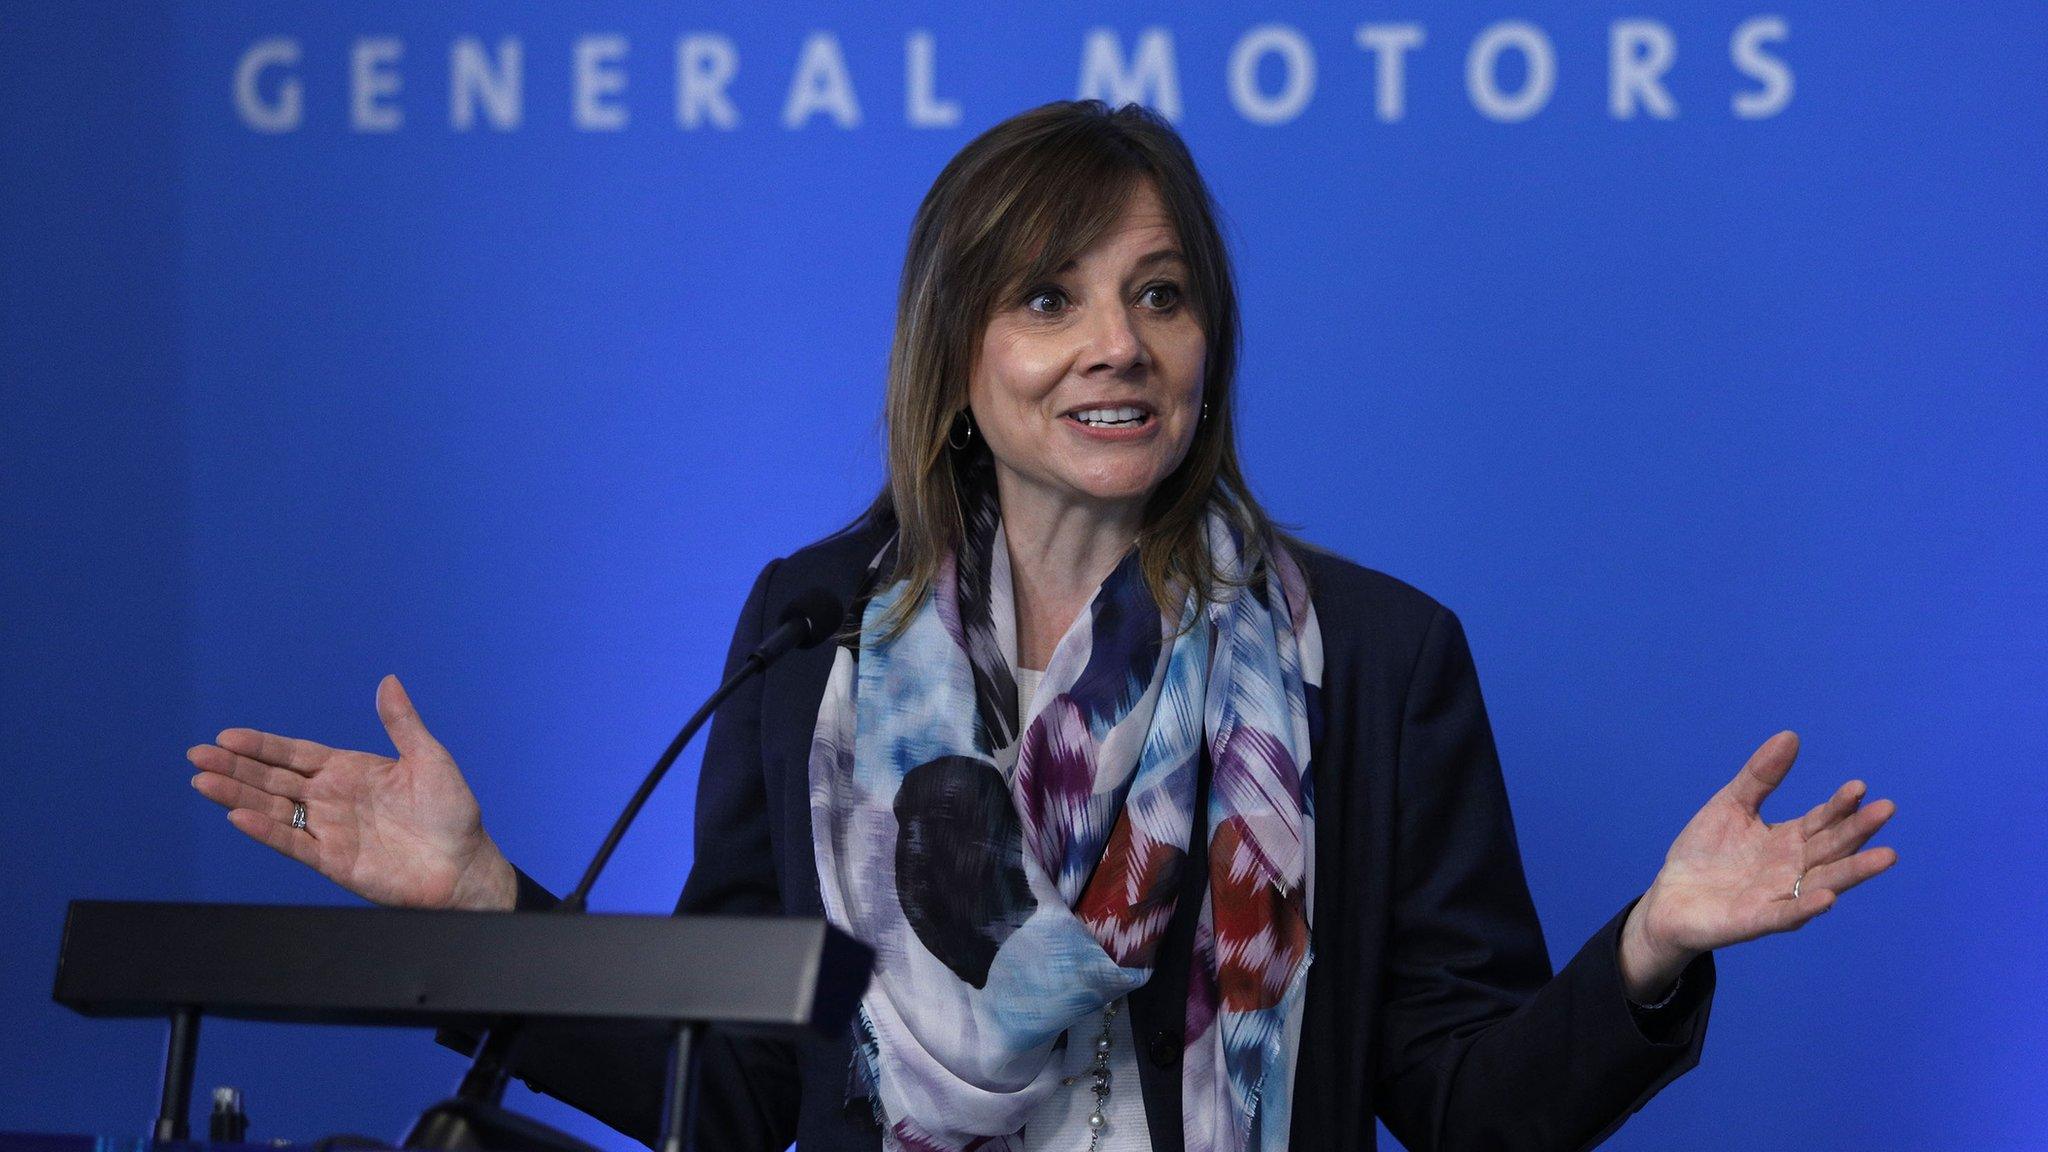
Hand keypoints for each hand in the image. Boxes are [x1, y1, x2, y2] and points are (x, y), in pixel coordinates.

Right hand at [187, 675, 516, 910]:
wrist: (465, 864)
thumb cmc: (452, 811)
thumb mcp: (429, 758)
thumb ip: (402, 723)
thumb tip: (388, 680)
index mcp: (349, 771)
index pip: (294, 754)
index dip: (261, 746)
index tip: (226, 737)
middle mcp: (331, 799)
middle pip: (273, 779)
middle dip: (235, 768)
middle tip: (197, 755)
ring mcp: (330, 830)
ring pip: (273, 809)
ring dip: (237, 796)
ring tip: (202, 781)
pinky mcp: (334, 861)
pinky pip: (293, 843)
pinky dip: (266, 831)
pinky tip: (238, 817)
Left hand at [1618, 731, 1898, 1000]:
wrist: (1669, 897)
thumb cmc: (1705, 852)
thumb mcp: (1731, 804)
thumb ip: (1760, 776)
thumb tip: (1790, 735)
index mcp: (1788, 840)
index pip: (1823, 820)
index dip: (1840, 805)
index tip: (1859, 786)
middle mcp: (1792, 868)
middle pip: (1832, 847)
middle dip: (1859, 830)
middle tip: (1887, 808)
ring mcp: (1779, 896)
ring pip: (1824, 882)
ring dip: (1854, 871)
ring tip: (1886, 856)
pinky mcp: (1756, 920)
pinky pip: (1786, 914)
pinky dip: (1805, 907)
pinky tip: (1827, 898)